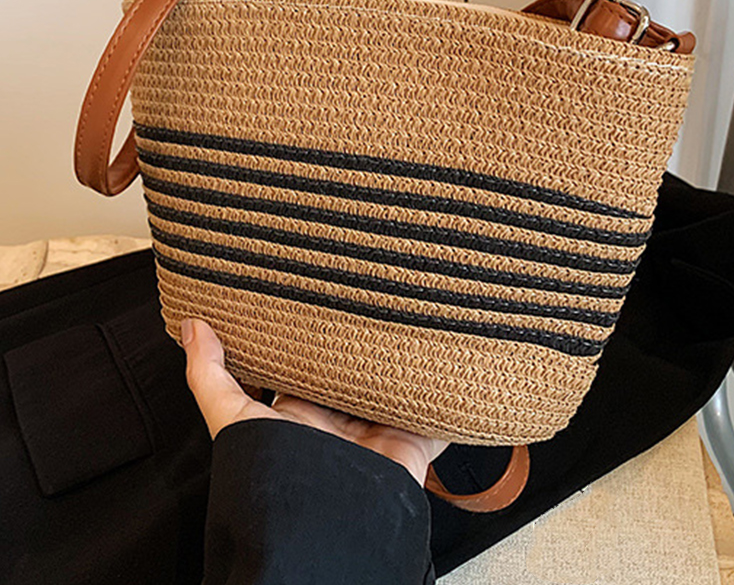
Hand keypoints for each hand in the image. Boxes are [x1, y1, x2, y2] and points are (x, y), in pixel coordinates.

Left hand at [181, 318, 448, 486]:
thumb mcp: (232, 419)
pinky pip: (435, 417)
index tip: (322, 299)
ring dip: (405, 365)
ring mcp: (377, 432)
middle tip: (376, 300)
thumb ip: (210, 376)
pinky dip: (445, 399)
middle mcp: (340, 421)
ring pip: (395, 388)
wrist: (324, 524)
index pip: (308, 365)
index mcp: (300, 412)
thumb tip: (191, 326)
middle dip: (366, 344)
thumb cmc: (274, 478)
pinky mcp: (411, 443)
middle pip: (356, 374)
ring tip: (415, 321)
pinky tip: (451, 369)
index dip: (315, 335)